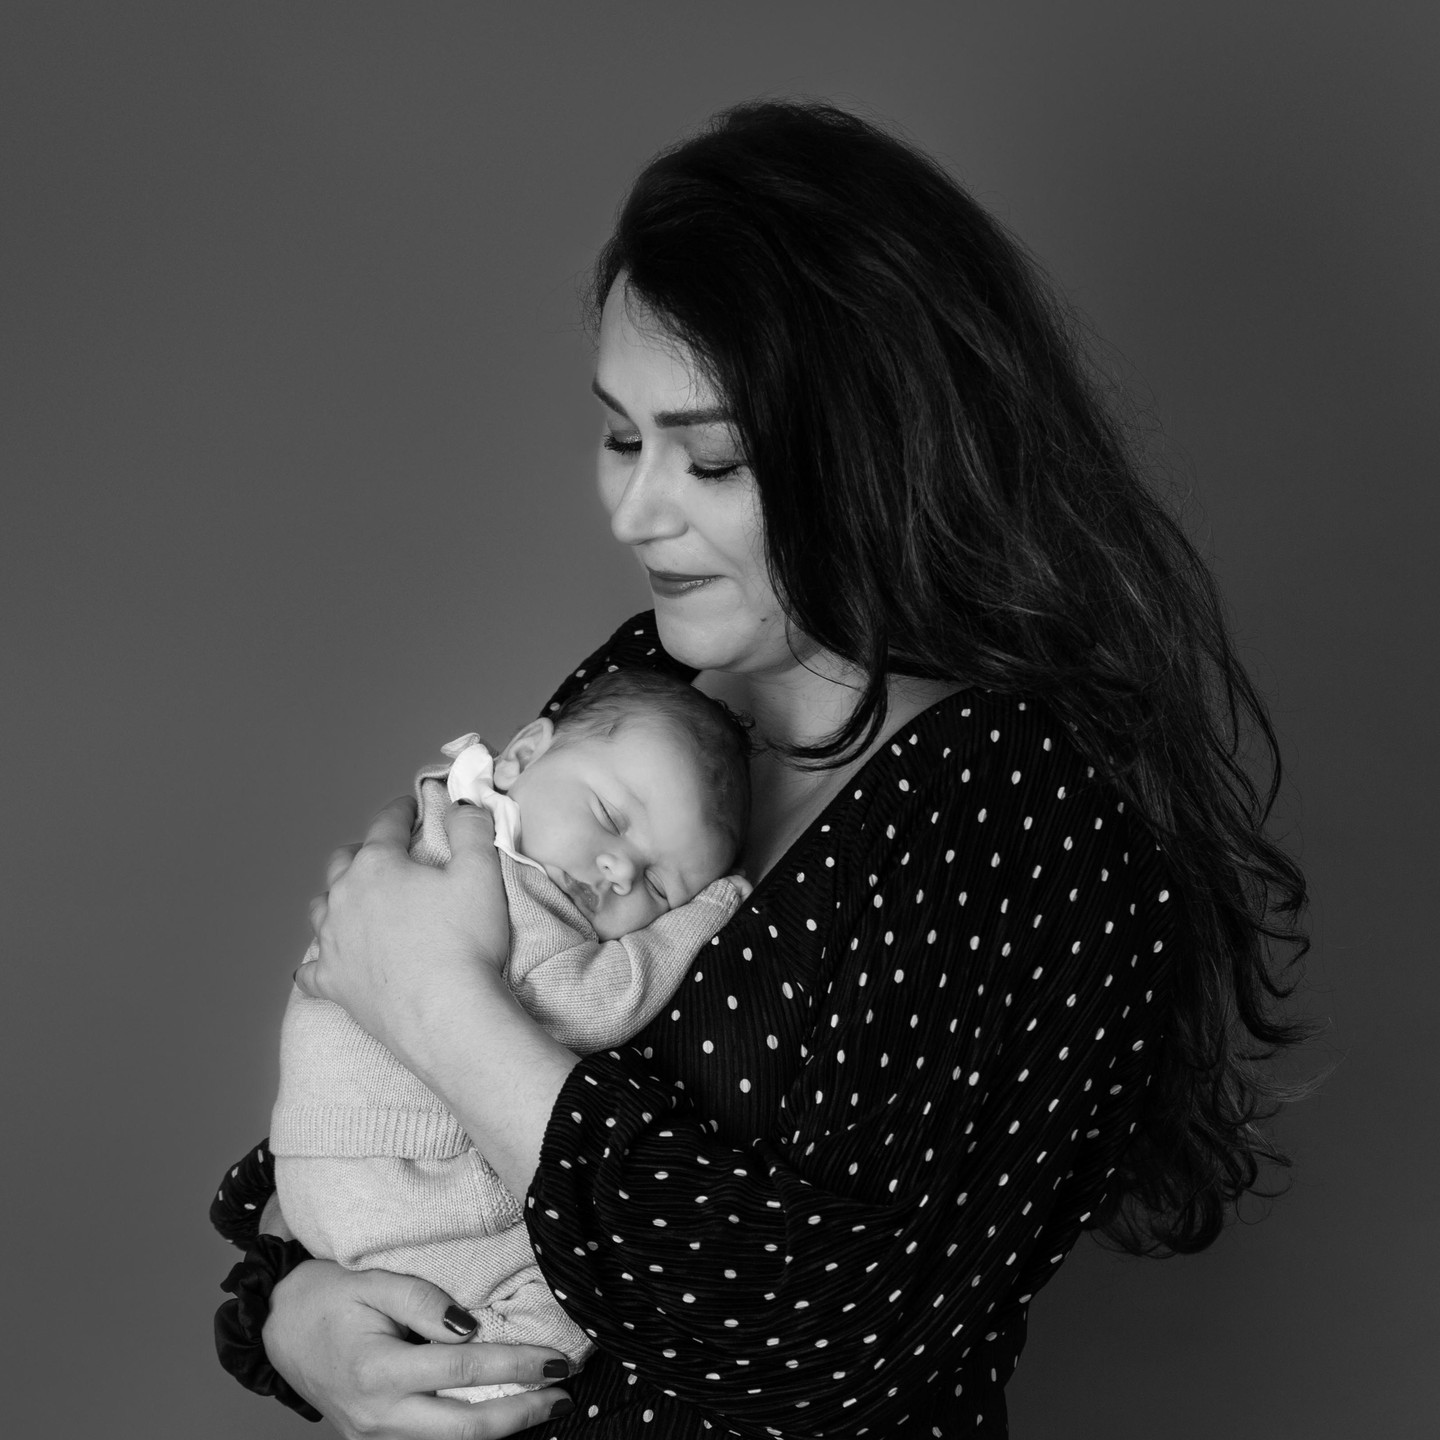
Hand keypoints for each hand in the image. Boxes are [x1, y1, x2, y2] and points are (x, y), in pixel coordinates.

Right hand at [264, 1260, 573, 1438]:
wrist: (277, 1329)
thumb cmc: (326, 1296)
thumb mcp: (373, 1280)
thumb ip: (424, 1301)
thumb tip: (472, 1328)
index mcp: (378, 1369)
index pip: (463, 1372)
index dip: (515, 1366)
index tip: (555, 1360)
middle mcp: (378, 1414)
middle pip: (465, 1428)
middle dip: (523, 1414)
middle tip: (564, 1395)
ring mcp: (373, 1437)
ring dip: (501, 1430)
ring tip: (544, 1405)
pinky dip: (470, 1434)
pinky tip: (501, 1415)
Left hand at [296, 797, 509, 1068]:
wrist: (444, 1014)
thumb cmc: (464, 940)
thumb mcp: (481, 872)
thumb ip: (471, 829)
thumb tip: (462, 805)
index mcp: (378, 865)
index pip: (386, 824)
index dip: (402, 811)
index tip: (411, 806)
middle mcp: (345, 897)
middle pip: (343, 862)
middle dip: (362, 851)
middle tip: (385, 854)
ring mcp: (333, 943)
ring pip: (321, 909)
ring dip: (336, 898)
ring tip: (354, 901)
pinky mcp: (332, 984)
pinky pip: (311, 970)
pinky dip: (318, 962)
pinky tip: (321, 964)